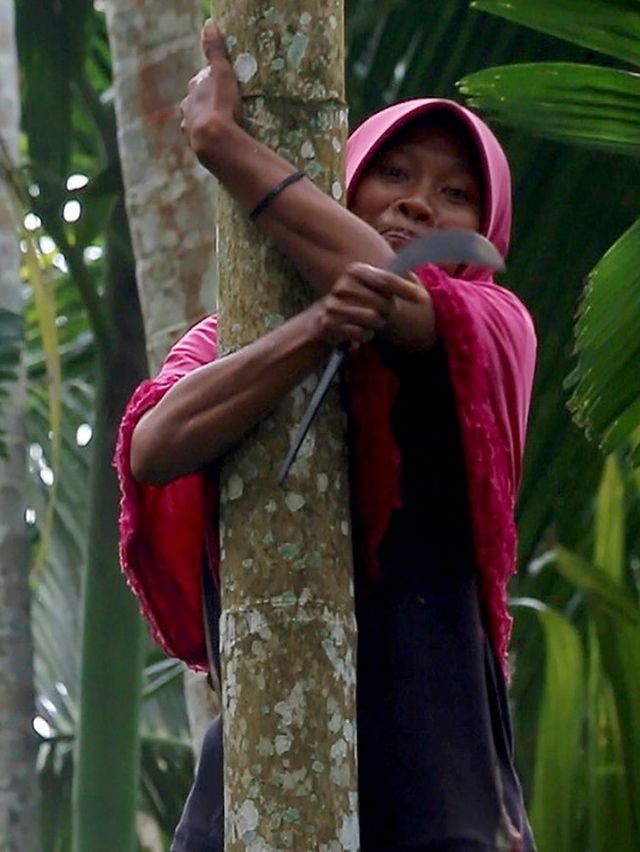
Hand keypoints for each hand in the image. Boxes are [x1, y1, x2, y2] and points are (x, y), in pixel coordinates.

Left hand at [180, 21, 242, 169]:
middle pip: (196, 100)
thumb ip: (215, 51)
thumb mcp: (221, 73)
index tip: (223, 84)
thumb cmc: (220, 105)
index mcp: (193, 90)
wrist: (214, 141)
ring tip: (220, 125)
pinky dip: (207, 138)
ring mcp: (189, 127)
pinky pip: (200, 139)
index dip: (212, 81)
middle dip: (206, 101)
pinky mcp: (195, 145)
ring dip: (205, 120)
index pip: (201, 81)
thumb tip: (209, 24)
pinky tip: (215, 141)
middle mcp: (187, 107)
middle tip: (223, 105)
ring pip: (196, 120)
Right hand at [309, 263, 423, 346]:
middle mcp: (343, 285)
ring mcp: (334, 305)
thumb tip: (416, 274)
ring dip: (378, 323)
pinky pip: (361, 333)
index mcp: (356, 270)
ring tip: (372, 321)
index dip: (405, 289)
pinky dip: (366, 335)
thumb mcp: (372, 287)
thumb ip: (392, 280)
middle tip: (383, 312)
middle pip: (382, 302)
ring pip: (372, 318)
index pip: (386, 280)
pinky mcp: (329, 324)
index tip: (420, 298)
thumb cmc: (356, 302)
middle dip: (388, 310)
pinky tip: (361, 331)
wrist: (324, 319)